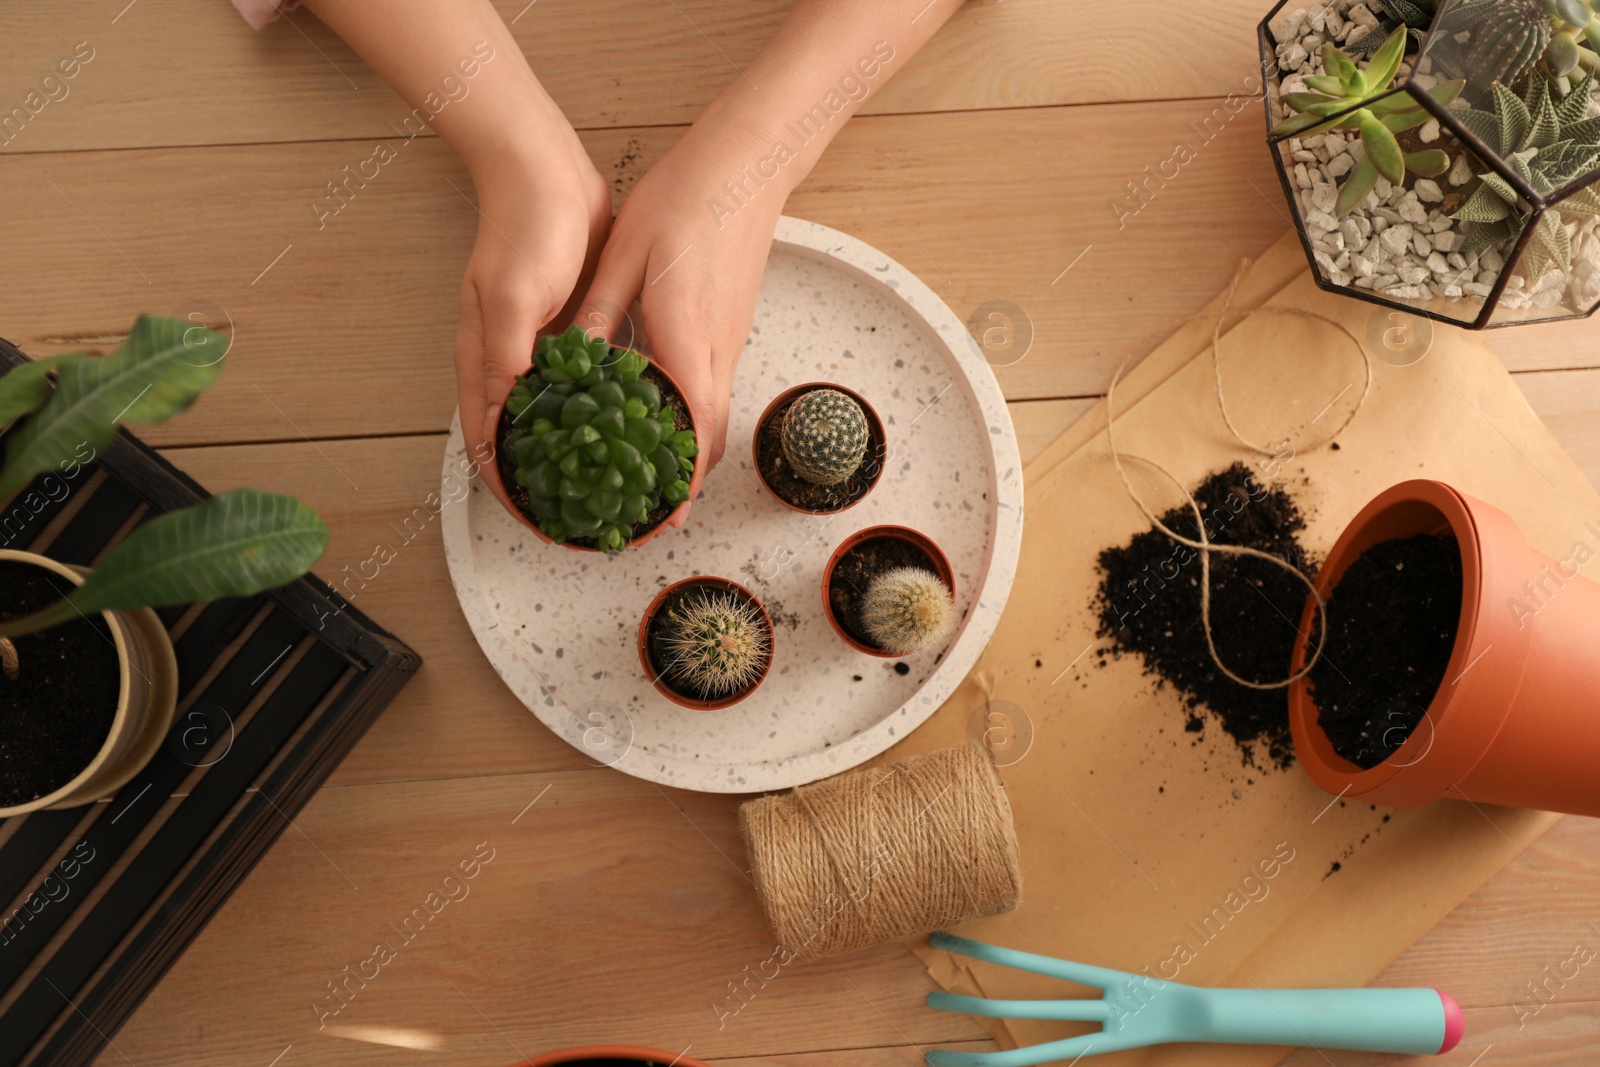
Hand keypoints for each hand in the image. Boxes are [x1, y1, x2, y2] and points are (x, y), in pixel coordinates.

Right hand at [454, 123, 611, 493]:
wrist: (545, 170)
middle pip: (523, 437)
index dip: (508, 488)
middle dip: (547, 477)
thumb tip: (510, 416)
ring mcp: (543, 345)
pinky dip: (603, 407)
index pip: (487, 442)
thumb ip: (510, 356)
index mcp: (484, 359)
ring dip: (580, 445)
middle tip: (586, 512)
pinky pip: (587, 382)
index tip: (537, 523)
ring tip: (617, 479)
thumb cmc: (524, 230)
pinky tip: (633, 423)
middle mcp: (511, 360)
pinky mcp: (574, 327)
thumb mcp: (514, 296)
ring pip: (559, 412)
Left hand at [577, 125, 782, 525]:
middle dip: (687, 481)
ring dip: (693, 451)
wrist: (744, 167)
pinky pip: (716, 388)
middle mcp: (717, 349)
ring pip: (716, 414)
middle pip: (711, 435)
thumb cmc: (684, 204)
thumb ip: (598, 318)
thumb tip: (569, 364)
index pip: (695, 428)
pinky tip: (669, 416)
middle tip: (657, 512)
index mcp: (687, 337)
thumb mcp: (624, 259)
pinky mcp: (730, 327)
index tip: (666, 518)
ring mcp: (730, 340)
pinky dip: (697, 417)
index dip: (682, 481)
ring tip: (658, 476)